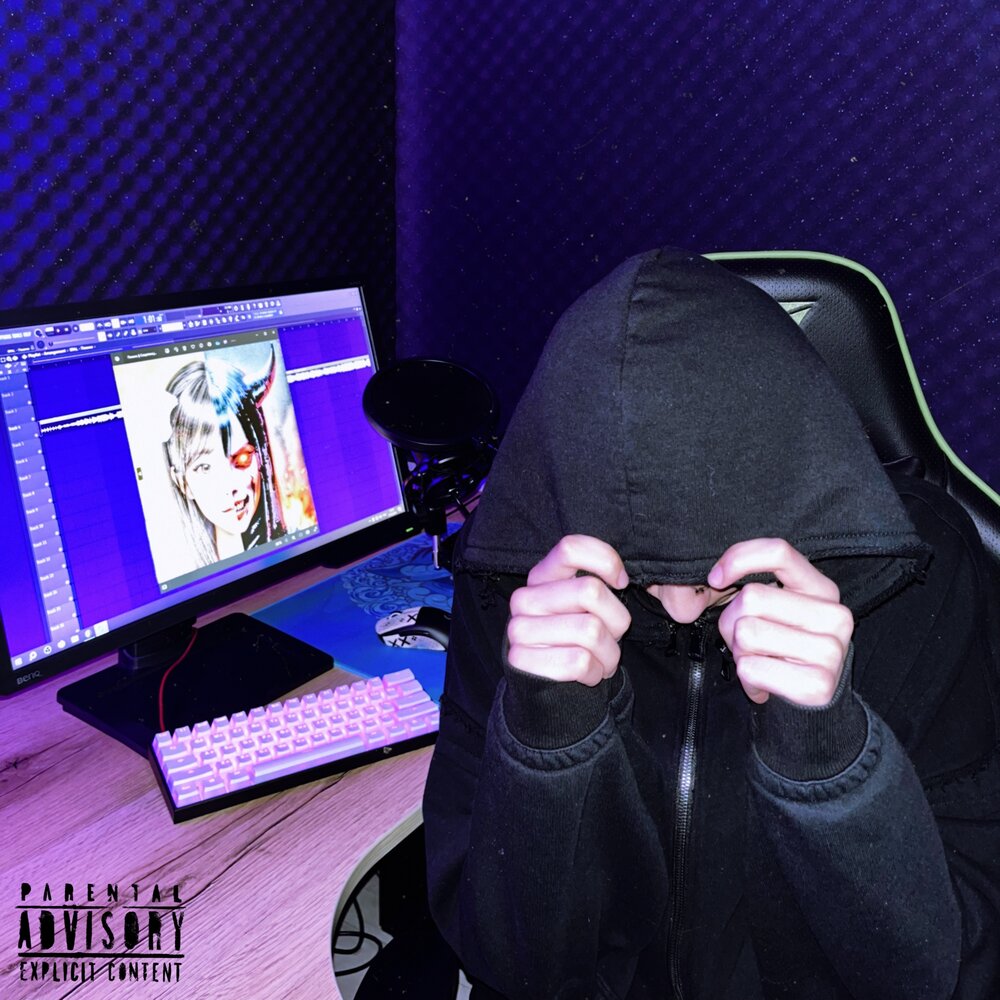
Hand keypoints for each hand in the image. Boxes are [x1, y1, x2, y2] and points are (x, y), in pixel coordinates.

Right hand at [506, 535, 631, 685]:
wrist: (550, 690)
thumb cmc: (575, 640)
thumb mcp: (585, 606)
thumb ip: (596, 582)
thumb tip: (620, 578)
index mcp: (541, 576)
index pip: (571, 548)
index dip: (605, 561)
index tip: (620, 582)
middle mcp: (525, 599)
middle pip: (591, 591)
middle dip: (617, 620)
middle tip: (612, 636)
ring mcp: (519, 629)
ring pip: (591, 630)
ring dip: (610, 652)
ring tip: (601, 658)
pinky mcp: (521, 660)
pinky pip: (579, 661)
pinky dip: (596, 671)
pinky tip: (588, 673)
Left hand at [709, 539, 853, 706]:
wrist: (807, 710)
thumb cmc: (780, 653)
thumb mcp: (770, 612)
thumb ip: (749, 587)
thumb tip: (715, 579)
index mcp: (822, 589)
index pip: (779, 551)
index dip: (739, 559)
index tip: (716, 579)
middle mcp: (835, 615)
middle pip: (751, 597)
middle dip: (731, 623)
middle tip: (749, 645)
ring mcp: (831, 650)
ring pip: (746, 633)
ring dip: (739, 653)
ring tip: (760, 663)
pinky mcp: (819, 684)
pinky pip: (750, 668)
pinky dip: (746, 678)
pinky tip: (765, 684)